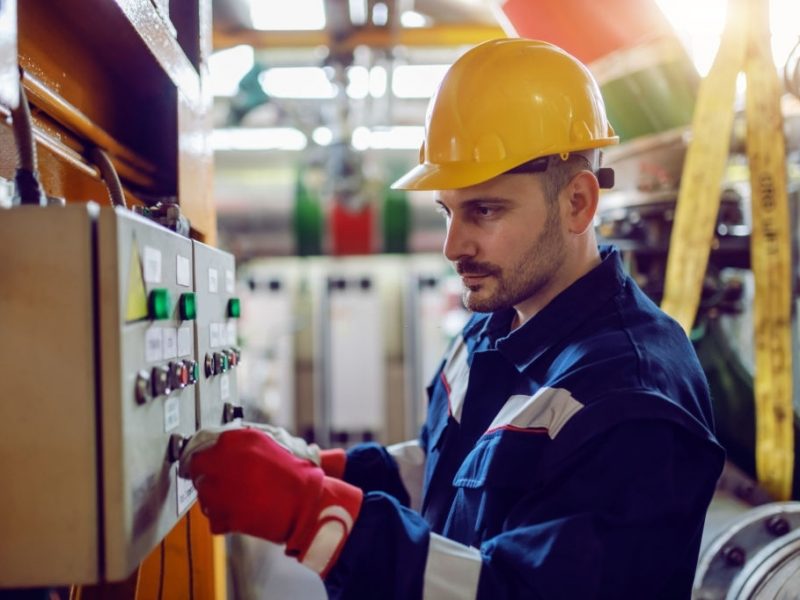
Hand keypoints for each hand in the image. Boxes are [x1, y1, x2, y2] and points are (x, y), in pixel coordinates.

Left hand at [179, 427, 361, 576]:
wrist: (307, 503)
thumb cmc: (296, 474)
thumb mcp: (272, 443)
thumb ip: (244, 442)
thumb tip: (224, 445)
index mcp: (237, 439)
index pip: (203, 444)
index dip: (207, 455)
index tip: (209, 461)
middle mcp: (224, 461)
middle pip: (197, 468)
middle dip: (207, 475)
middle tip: (222, 481)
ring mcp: (221, 489)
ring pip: (203, 494)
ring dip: (214, 497)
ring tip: (237, 498)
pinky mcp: (224, 514)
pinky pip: (213, 517)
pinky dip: (223, 518)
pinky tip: (241, 512)